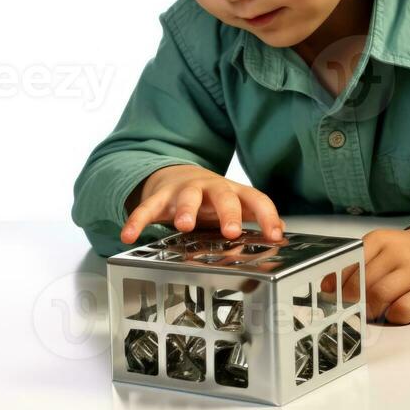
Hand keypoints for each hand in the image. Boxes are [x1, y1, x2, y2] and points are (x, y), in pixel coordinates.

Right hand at [120, 164, 285, 244]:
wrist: (175, 175)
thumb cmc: (210, 197)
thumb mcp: (233, 205)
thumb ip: (252, 218)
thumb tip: (281, 234)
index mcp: (233, 191)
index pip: (255, 199)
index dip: (267, 216)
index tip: (275, 235)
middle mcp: (210, 188)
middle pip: (223, 195)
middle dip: (228, 212)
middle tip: (232, 230)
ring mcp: (184, 191)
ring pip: (187, 197)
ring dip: (186, 210)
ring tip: (184, 225)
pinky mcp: (159, 197)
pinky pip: (146, 208)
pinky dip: (137, 220)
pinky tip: (129, 235)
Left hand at [323, 225, 409, 324]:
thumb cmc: (403, 256)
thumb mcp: (379, 250)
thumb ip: (354, 264)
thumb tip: (326, 287)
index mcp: (380, 240)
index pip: (351, 262)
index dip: (337, 283)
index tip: (330, 295)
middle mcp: (399, 252)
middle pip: (364, 283)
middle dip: (352, 300)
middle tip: (350, 309)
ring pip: (380, 295)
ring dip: (370, 309)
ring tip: (370, 312)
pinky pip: (403, 310)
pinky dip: (392, 316)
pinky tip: (392, 312)